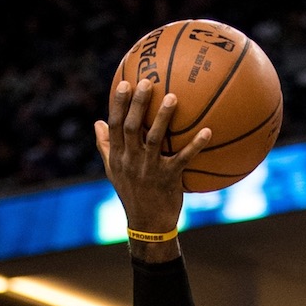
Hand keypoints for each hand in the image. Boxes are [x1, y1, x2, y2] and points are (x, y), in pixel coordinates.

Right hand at [94, 79, 210, 232]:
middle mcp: (131, 160)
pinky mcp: (169, 179)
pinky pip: (183, 158)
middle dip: (137, 103)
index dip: (118, 104)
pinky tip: (208, 131)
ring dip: (163, 118)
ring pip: (155, 139)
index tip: (124, 83)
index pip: (115, 125)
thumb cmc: (132, 193)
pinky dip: (195, 145)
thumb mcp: (114, 171)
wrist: (147, 223)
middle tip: (147, 81)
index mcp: (119, 156)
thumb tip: (97, 122)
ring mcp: (150, 169)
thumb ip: (106, 146)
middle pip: (132, 127)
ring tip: (173, 97)